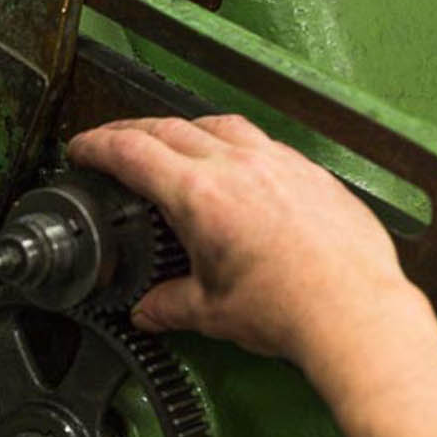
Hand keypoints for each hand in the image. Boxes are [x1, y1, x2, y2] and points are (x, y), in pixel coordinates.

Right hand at [70, 115, 436, 436]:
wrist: (354, 311)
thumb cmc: (290, 309)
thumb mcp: (210, 312)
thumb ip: (169, 305)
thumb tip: (150, 311)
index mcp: (200, 196)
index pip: (132, 152)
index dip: (98, 145)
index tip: (82, 147)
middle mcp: (238, 167)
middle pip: (169, 127)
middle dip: (132, 131)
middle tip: (114, 142)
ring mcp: (278, 163)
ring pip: (218, 124)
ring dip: (185, 128)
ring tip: (172, 142)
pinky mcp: (309, 172)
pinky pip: (262, 141)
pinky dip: (234, 143)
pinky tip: (235, 163)